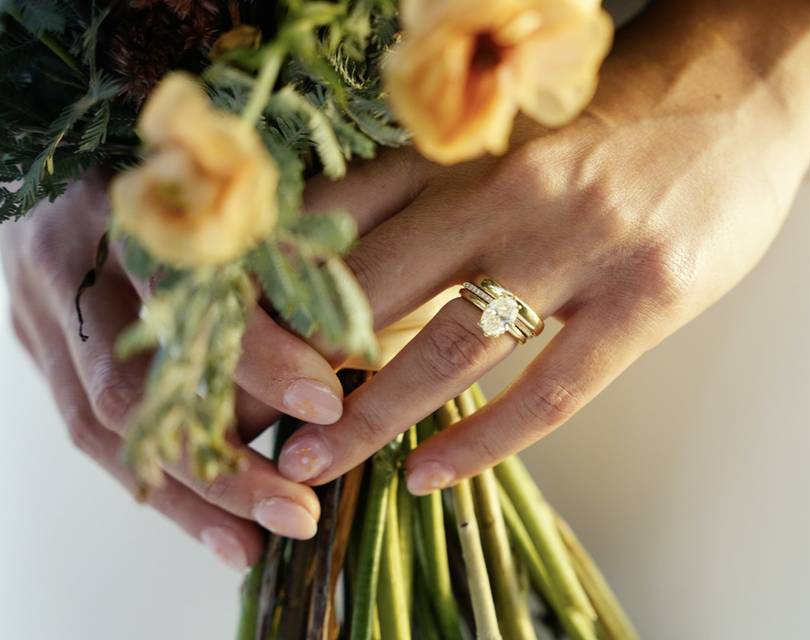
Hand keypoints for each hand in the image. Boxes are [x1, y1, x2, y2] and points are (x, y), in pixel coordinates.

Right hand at [0, 174, 346, 567]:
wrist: (55, 150)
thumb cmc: (173, 166)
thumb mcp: (219, 172)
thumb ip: (270, 223)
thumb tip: (355, 298)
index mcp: (128, 205)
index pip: (192, 293)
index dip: (257, 354)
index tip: (327, 403)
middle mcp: (70, 262)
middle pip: (137, 380)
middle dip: (221, 455)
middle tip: (297, 507)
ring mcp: (44, 310)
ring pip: (108, 422)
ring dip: (189, 490)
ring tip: (260, 537)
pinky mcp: (39, 343)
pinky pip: (91, 430)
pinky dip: (160, 486)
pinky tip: (219, 528)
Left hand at [277, 0, 809, 492]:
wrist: (742, 91)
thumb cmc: (615, 114)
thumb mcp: (509, 133)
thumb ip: (432, 187)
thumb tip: (349, 257)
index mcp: (469, 143)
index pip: (338, 217)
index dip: (273, 283)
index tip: (234, 339)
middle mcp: (511, 190)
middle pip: (372, 287)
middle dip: (297, 361)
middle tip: (245, 420)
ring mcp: (581, 246)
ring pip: (451, 347)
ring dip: (372, 415)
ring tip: (315, 466)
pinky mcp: (645, 298)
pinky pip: (552, 389)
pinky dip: (484, 442)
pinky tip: (430, 475)